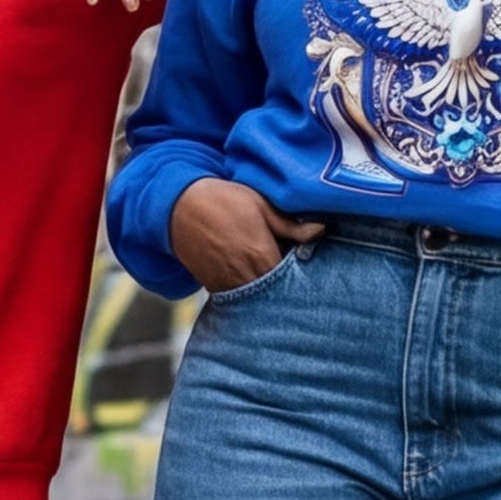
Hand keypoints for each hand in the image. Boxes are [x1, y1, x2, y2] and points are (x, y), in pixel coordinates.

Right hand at [170, 176, 322, 292]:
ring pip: (260, 299)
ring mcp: (228, 286)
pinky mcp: (214, 288)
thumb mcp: (260, 205)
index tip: (310, 265)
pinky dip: (252, 293)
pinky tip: (257, 278)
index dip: (304, 273)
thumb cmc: (224, 200)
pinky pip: (241, 299)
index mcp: (262, 256)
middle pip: (279, 292)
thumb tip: (321, 230)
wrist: (179, 207)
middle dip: (290, 285)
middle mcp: (246, 277)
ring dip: (271, 291)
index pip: (295, 278)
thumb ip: (291, 224)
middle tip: (297, 273)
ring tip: (276, 274)